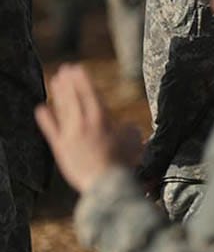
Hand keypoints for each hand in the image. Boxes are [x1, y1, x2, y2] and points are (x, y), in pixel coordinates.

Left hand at [34, 65, 142, 192]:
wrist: (105, 183)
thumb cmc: (123, 162)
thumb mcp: (133, 141)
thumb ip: (129, 129)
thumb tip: (127, 126)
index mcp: (102, 119)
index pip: (89, 93)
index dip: (82, 80)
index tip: (77, 68)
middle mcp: (84, 123)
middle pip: (74, 98)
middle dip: (69, 82)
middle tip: (64, 69)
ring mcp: (70, 135)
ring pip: (62, 109)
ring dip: (59, 94)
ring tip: (55, 81)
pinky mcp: (60, 148)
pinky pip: (51, 130)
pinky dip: (46, 119)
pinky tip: (41, 108)